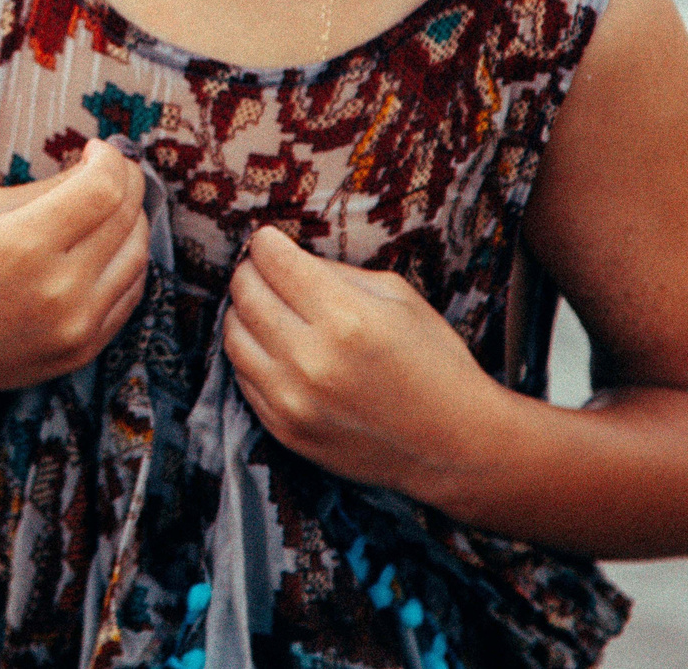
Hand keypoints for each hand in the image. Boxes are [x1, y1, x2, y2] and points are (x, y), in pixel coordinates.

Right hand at [0, 138, 150, 417]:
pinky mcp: (82, 351)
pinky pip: (129, 296)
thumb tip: (98, 167)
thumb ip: (48, 188)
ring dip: (133, 221)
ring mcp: (75, 327)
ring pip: (138, 257)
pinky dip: (126, 263)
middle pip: (126, 219)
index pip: (104, 189)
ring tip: (111, 205)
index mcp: (24, 244)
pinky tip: (108, 245)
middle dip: (126, 183)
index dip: (111, 160)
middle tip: (112, 169)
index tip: (98, 150)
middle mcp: (59, 290)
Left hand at [221, 226, 508, 505]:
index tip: (270, 241)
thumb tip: (285, 257)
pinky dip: (253, 355)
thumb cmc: (433, 361)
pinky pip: (243, 379)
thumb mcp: (398, 297)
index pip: (274, 262)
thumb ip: (336, 274)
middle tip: (262, 268)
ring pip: (234, 337)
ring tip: (266, 306)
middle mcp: (311, 361)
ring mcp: (294, 401)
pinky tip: (275, 347)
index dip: (267, 243)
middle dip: (250, 272)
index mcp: (346, 318)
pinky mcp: (285, 430)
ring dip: (243, 313)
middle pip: (246, 295)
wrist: (453, 445)